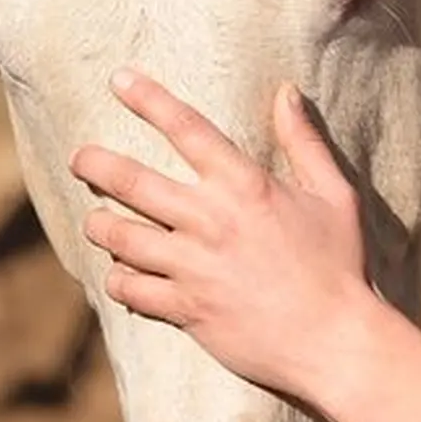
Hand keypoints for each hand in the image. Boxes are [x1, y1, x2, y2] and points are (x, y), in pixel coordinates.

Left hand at [69, 70, 381, 400]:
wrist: (335, 342)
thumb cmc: (341, 264)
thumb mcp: (334, 194)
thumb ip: (304, 141)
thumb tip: (286, 92)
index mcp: (244, 185)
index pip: (186, 128)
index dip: (149, 99)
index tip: (119, 79)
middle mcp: (210, 220)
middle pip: (132, 181)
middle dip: (96, 164)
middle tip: (79, 158)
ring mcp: (193, 266)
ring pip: (121, 237)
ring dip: (100, 225)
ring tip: (95, 220)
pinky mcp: (186, 309)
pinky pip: (132, 290)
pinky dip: (119, 280)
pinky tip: (119, 275)